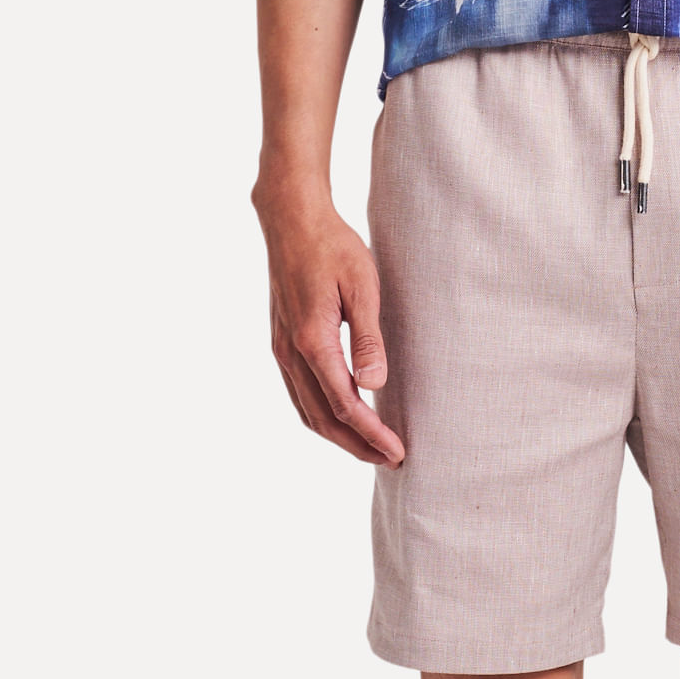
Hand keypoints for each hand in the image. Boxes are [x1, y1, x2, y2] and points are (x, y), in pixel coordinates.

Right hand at [253, 185, 405, 465]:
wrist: (291, 219)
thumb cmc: (333, 247)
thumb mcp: (362, 287)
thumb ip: (368, 340)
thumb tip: (375, 386)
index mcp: (313, 341)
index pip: (345, 404)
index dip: (372, 434)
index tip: (398, 451)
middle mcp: (290, 352)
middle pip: (323, 419)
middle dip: (357, 446)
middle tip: (391, 459)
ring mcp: (281, 350)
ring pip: (307, 411)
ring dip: (339, 436)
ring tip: (371, 448)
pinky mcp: (281, 343)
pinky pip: (299, 394)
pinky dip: (322, 416)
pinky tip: (343, 416)